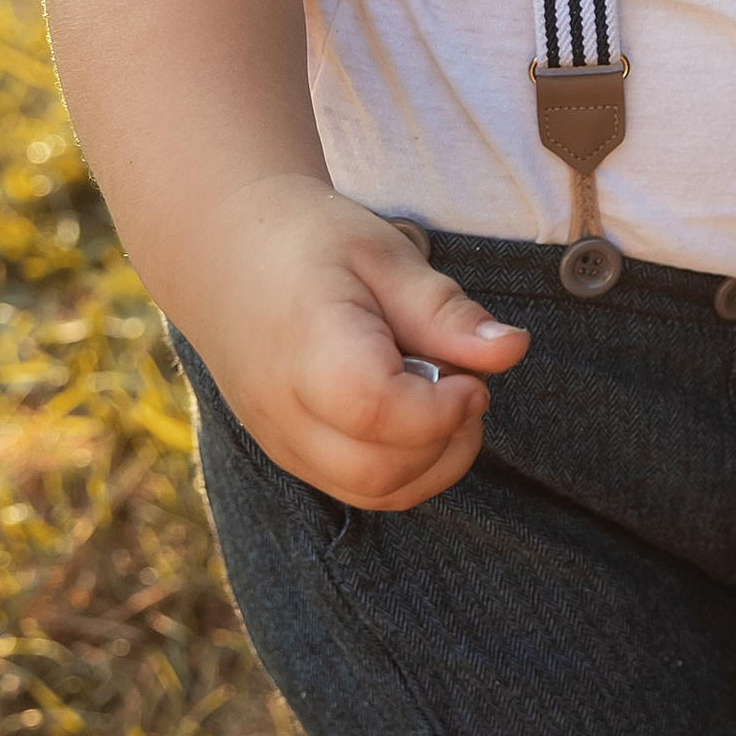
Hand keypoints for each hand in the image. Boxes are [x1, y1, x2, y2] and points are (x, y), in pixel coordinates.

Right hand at [186, 177, 528, 507]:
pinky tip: (417, 416)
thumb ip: (445, 311)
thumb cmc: (310, 242)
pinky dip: (406, 468)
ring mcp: (279, 439)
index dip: (442, 408)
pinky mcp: (289, 453)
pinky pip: (358, 488)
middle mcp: (282, 407)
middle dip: (446, 440)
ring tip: (445, 398)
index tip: (469, 375)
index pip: (375, 412)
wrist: (223, 251)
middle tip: (463, 382)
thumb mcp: (384, 254)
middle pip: (379, 471)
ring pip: (374, 492)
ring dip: (433, 461)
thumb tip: (512, 350)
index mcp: (306, 345)